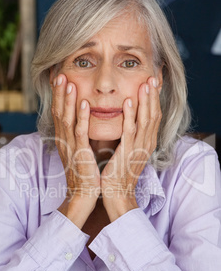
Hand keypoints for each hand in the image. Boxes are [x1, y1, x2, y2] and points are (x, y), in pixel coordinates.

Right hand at [51, 74, 99, 227]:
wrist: (83, 195)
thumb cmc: (84, 173)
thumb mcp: (80, 151)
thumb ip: (80, 135)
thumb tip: (84, 121)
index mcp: (65, 139)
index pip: (59, 113)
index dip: (58, 96)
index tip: (59, 79)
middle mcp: (64, 140)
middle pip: (58, 111)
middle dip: (58, 92)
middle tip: (59, 73)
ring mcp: (71, 147)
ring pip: (65, 119)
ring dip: (66, 99)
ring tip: (67, 81)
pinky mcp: (80, 154)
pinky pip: (80, 132)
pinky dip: (80, 116)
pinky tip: (83, 103)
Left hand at [101, 77, 161, 220]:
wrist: (116, 193)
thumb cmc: (118, 173)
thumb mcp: (127, 151)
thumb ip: (129, 137)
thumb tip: (125, 122)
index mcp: (146, 143)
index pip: (153, 117)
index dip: (153, 100)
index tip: (152, 84)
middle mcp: (146, 144)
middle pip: (154, 115)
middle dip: (153, 96)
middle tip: (153, 77)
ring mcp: (138, 148)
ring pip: (145, 120)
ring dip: (146, 100)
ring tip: (145, 83)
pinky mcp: (127, 153)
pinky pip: (130, 131)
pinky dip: (131, 115)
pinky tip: (129, 101)